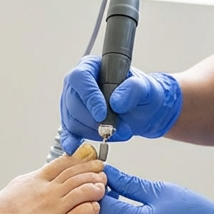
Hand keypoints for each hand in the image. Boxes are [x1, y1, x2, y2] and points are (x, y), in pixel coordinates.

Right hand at [60, 56, 182, 153]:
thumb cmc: (142, 94)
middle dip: (94, 121)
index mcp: (92, 67)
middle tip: (115, 129)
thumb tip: (116, 102)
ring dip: (93, 132)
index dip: (89, 97)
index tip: (102, 114)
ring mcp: (72, 103)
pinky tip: (75, 147)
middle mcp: (77, 84)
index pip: (80, 78)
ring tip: (116, 132)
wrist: (141, 110)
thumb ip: (133, 90)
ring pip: (72, 120)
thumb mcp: (145, 88)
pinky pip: (68, 132)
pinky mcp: (73, 121)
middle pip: (73, 102)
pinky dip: (72, 141)